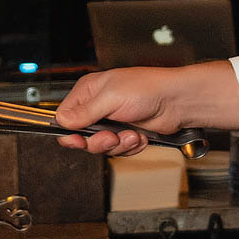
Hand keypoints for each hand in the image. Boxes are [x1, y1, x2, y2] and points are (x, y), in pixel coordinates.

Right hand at [54, 67, 179, 155]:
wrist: (177, 101)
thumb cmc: (148, 88)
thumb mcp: (111, 97)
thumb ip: (85, 112)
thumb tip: (62, 120)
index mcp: (89, 91)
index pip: (65, 116)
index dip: (69, 131)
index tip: (77, 140)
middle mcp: (98, 106)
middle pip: (81, 136)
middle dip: (97, 141)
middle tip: (110, 137)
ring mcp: (112, 121)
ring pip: (100, 146)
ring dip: (117, 144)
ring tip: (130, 134)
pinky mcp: (126, 133)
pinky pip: (118, 149)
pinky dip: (129, 146)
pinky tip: (138, 136)